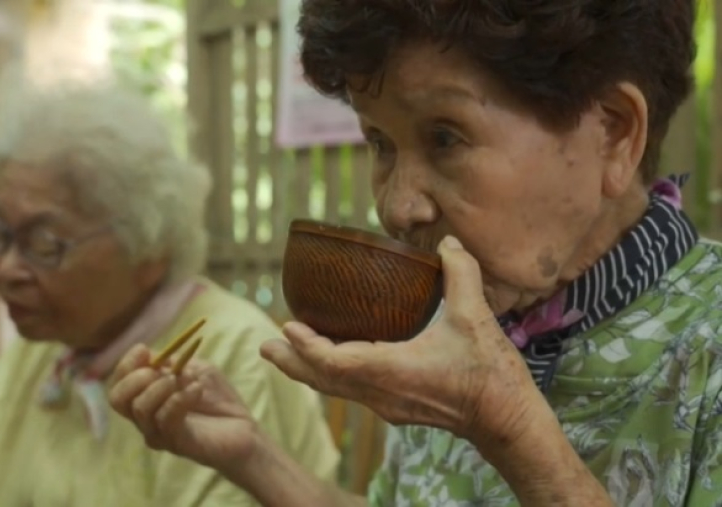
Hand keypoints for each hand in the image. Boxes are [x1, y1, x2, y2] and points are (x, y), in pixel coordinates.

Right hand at [107, 345, 259, 473]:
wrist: (245, 429)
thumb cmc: (218, 400)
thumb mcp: (195, 369)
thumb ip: (172, 362)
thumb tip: (150, 355)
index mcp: (146, 399)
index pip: (118, 385)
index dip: (125, 364)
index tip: (144, 349)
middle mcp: (146, 420)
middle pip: (117, 400)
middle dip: (136, 378)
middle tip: (164, 371)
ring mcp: (159, 434)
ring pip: (140, 409)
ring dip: (162, 387)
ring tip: (187, 380)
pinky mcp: (177, 444)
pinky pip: (166, 420)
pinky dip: (180, 399)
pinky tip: (197, 390)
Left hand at [261, 236, 545, 448]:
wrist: (505, 420)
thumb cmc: (490, 374)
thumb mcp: (477, 318)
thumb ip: (461, 275)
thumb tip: (448, 243)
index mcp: (394, 371)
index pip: (335, 362)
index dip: (307, 346)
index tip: (287, 326)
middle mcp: (382, 392)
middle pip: (324, 380)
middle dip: (292, 361)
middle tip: (263, 346)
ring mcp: (386, 404)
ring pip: (334, 388)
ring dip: (305, 370)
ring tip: (279, 353)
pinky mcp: (394, 407)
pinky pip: (349, 391)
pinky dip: (328, 375)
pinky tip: (323, 363)